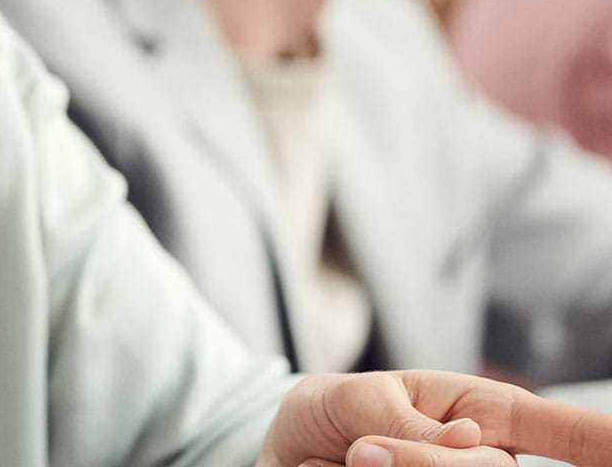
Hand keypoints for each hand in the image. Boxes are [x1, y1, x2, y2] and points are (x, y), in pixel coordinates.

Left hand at [259, 370, 611, 466]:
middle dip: (426, 462)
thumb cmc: (327, 419)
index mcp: (482, 416)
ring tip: (351, 461)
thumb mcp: (351, 400)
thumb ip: (404, 422)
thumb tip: (469, 443)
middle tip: (362, 450)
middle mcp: (486, 462)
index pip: (561, 431)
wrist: (280, 457)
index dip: (602, 440)